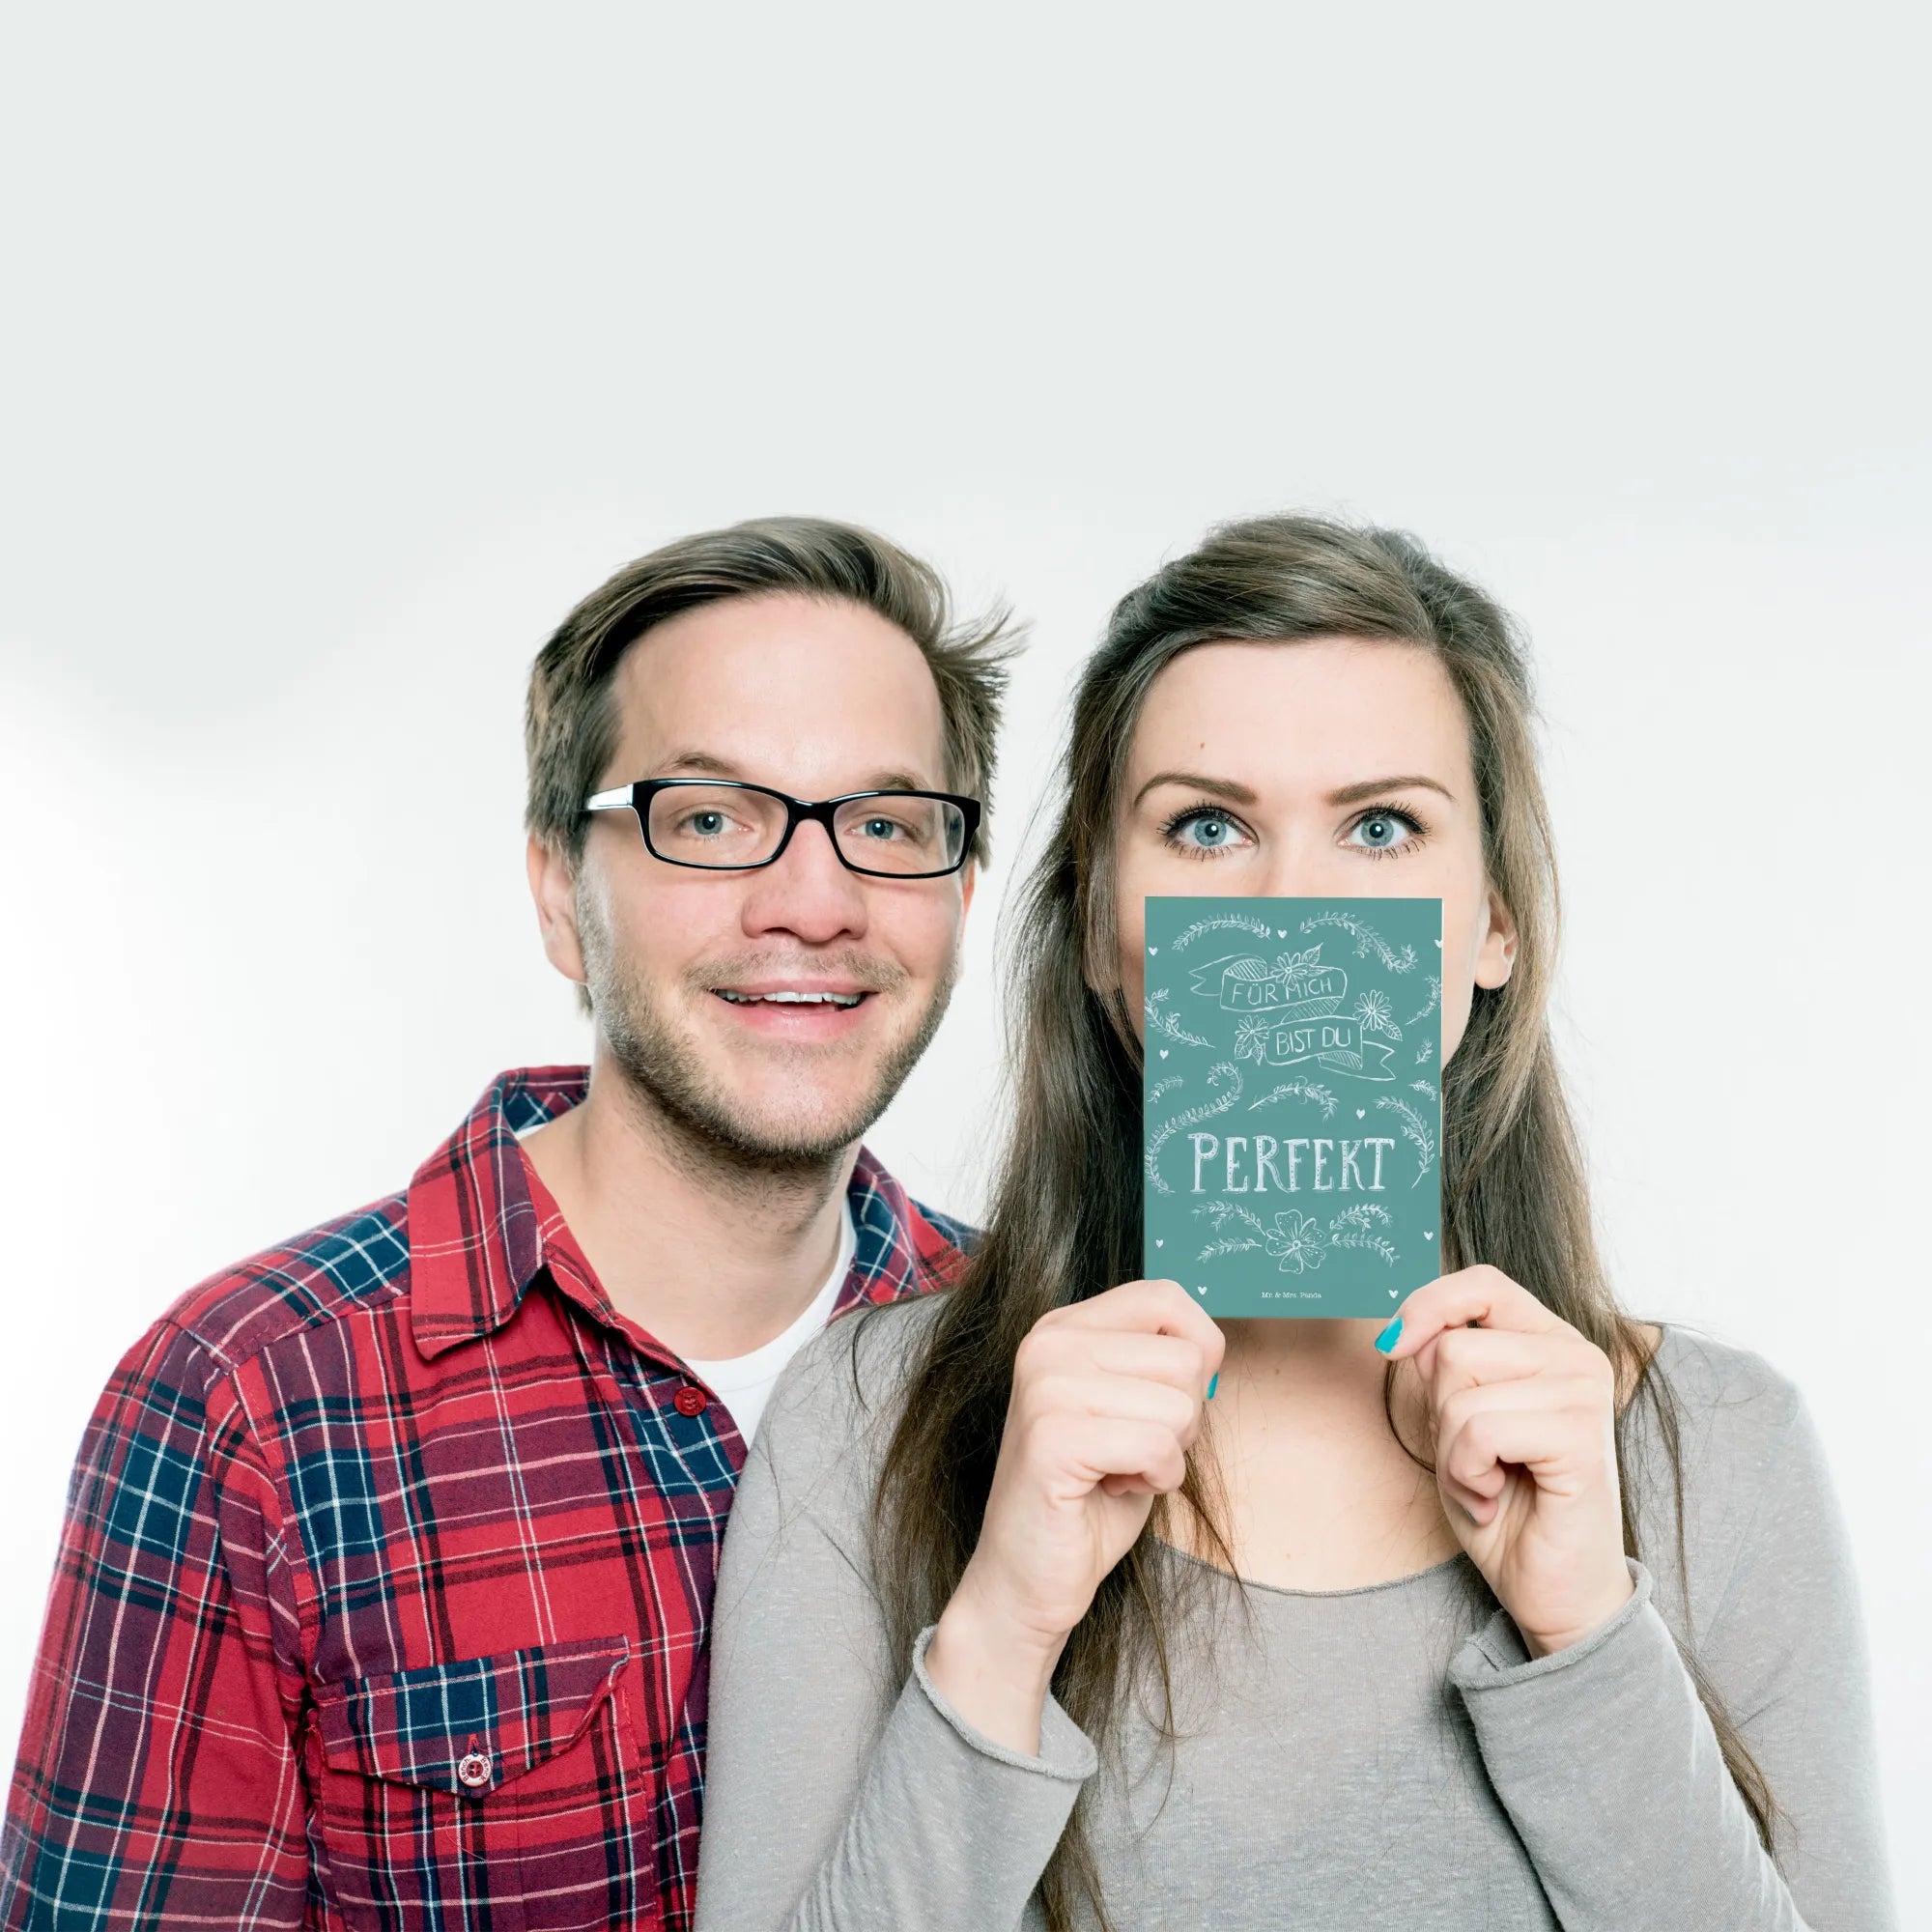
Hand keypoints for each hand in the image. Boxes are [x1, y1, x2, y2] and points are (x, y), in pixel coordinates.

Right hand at [926, 1279, 1222, 1750]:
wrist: (1028, 1576)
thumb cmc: (1089, 1496)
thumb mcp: (1131, 1409)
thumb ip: (1160, 1365)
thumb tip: (1212, 1347)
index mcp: (1064, 1326)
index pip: (1167, 1298)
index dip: (1198, 1352)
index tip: (1167, 1402)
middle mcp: (1048, 1343)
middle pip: (1185, 1358)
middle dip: (1182, 1419)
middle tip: (1132, 1451)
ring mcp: (1045, 1386)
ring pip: (1179, 1404)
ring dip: (1168, 1454)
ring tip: (1118, 1471)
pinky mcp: (1052, 1438)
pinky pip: (1158, 1446)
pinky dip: (1156, 1480)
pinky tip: (1112, 1490)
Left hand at [1382, 1265, 1633, 1656]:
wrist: (1551, 1589)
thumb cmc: (1505, 1505)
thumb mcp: (1456, 1423)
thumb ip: (1443, 1369)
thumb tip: (1406, 1334)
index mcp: (1550, 1341)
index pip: (1483, 1284)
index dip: (1428, 1305)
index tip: (1392, 1346)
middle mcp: (1577, 1357)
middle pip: (1454, 1348)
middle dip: (1439, 1414)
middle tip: (1473, 1462)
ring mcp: (1585, 1394)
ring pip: (1461, 1392)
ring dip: (1452, 1453)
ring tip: (1487, 1483)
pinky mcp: (1583, 1438)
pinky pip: (1481, 1431)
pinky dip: (1468, 1474)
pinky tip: (1497, 1498)